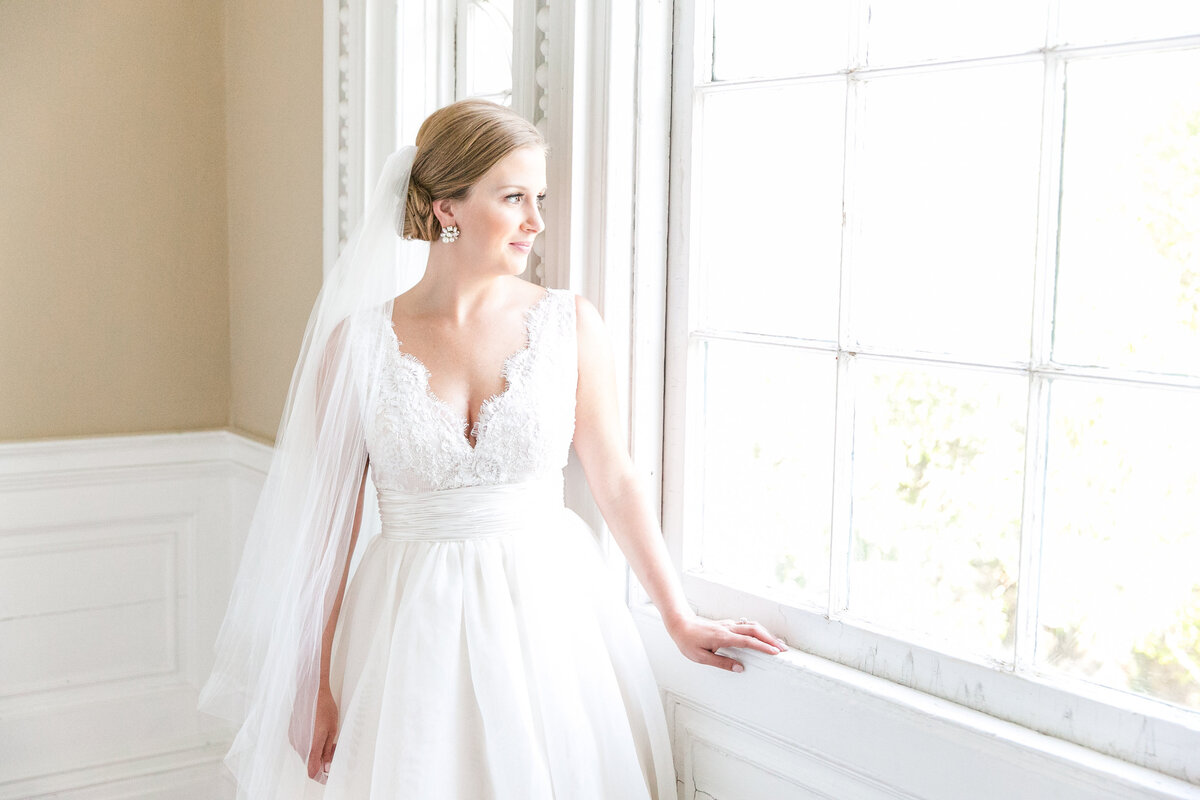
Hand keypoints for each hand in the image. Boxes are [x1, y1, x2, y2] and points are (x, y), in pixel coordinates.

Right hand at [290, 685, 338, 783]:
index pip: (312, 771)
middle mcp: (300, 745)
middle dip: (323, 759)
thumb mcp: (332, 729)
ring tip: (328, 737)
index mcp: (311, 745)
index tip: (330, 771)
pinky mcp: (292, 733)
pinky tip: (319, 732)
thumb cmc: (323, 707)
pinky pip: (302, 745)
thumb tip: (327, 767)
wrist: (311, 690)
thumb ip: (327, 750)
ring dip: (317, 750)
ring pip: (307, 753)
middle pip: (310, 762)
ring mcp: (294, 739)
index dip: (322, 774)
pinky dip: (311, 743)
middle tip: (334, 747)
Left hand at [666, 613, 787, 672]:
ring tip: (776, 643)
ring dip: (766, 634)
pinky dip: (758, 630)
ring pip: (752, 626)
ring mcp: (728, 625)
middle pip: (755, 630)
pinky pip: (746, 625)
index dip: (763, 647)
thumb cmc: (688, 641)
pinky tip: (761, 636)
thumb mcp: (701, 657)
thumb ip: (721, 663)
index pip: (748, 641)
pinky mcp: (727, 624)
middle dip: (770, 639)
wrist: (680, 624)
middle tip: (783, 649)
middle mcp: (728, 628)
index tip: (775, 652)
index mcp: (723, 637)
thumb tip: (740, 668)